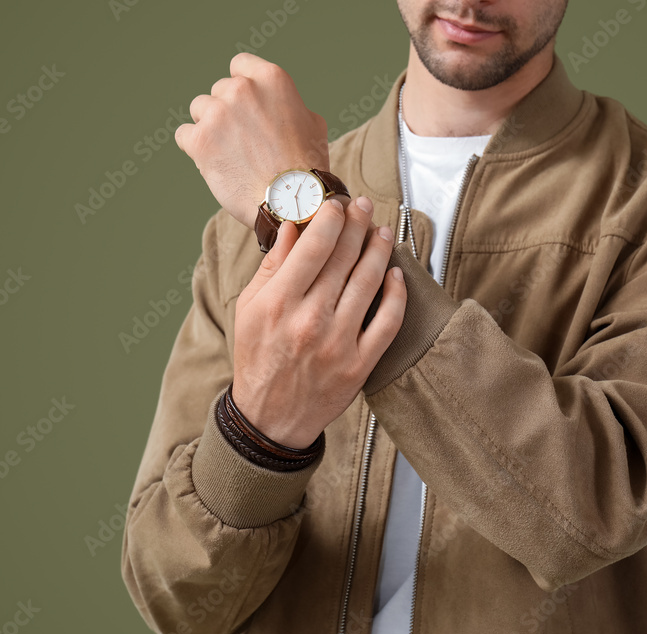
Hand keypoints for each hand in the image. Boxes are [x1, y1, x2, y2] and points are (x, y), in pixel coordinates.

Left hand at [174, 53, 328, 227]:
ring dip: (210, 127)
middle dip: (228, 111)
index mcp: (271, 79)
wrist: (293, 202)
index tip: (244, 104)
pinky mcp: (199, 140)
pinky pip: (184, 136)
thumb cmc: (307, 166)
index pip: (240, 64)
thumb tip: (275, 105)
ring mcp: (217, 114)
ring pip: (199, 110)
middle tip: (243, 140)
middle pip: (219, 90)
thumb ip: (287, 104)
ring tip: (230, 153)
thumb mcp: (312, 123)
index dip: (241, 86)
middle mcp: (241, 89)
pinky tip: (215, 163)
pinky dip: (195, 148)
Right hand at [231, 196, 406, 448]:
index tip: (336, 203)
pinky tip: (396, 275)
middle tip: (362, 206)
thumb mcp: (249, 309)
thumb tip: (293, 226)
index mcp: (279, 303)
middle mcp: (310, 320)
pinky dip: (396, 294)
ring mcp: (339, 343)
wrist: (270, 417)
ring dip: (379, 251)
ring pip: (369, 283)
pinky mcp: (360, 364)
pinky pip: (388, 322)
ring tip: (382, 231)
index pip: (314, 246)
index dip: (330, 217)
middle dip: (356, 224)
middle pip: (344, 258)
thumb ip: (272, 266)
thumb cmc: (258, 357)